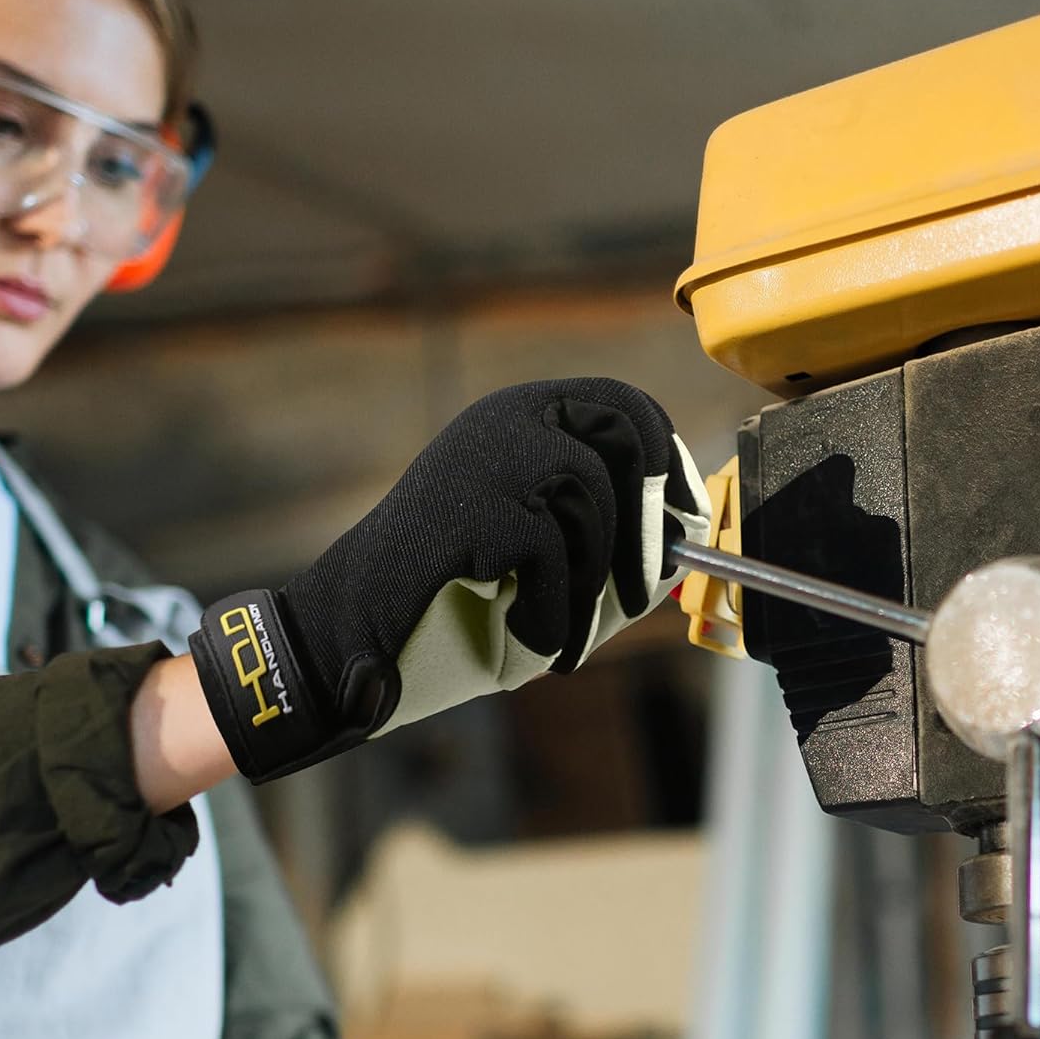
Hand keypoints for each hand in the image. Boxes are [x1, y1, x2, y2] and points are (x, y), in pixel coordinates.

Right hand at [190, 378, 709, 782]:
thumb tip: (687, 544)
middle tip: (649, 585)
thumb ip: (610, 552)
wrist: (352, 633)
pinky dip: (551, 609)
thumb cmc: (451, 606)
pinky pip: (553, 552)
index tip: (685, 523)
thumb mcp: (544, 570)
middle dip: (651, 514)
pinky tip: (521, 631)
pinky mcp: (475, 499)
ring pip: (592, 500)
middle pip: (625, 426)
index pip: (621, 405)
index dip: (668, 464)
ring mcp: (487, 453)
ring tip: (555, 632)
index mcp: (519, 423)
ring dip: (588, 584)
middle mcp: (505, 419)